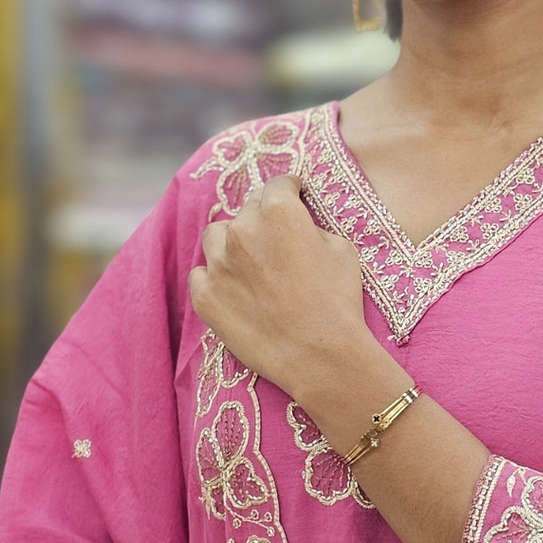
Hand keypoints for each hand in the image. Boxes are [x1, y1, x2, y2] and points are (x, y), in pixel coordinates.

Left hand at [188, 173, 370, 402]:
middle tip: (277, 241)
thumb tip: (299, 226)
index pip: (278, 185)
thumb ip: (312, 228)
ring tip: (248, 263)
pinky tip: (234, 290)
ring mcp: (218, 264)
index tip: (292, 195)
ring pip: (216, 236)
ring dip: (231, 243)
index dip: (289, 190)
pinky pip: (201, 274)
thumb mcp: (341, 249)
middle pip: (246, 210)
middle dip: (262, 220)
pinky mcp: (205, 297)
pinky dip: (215, 278)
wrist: (322, 357)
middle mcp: (242, 230)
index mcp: (278, 211)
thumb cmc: (339, 301)